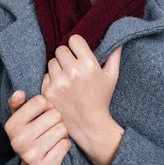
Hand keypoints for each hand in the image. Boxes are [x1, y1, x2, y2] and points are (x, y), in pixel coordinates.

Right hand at [5, 91, 70, 164]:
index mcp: (11, 125)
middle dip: (56, 121)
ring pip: (62, 129)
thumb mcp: (22, 119)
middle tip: (49, 130)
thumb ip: (19, 104)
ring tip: (53, 139)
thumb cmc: (32, 136)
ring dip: (62, 134)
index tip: (42, 116)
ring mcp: (31, 156)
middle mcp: (18, 141)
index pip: (41, 101)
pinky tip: (56, 150)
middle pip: (55, 115)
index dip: (47, 106)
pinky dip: (65, 145)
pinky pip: (66, 144)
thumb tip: (19, 93)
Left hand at [40, 34, 121, 160]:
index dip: (76, 45)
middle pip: (60, 49)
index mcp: (89, 64)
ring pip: (51, 62)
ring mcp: (58, 82)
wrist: (89, 124)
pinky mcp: (48, 92)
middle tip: (72, 66)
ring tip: (67, 78)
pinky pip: (45, 76)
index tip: (78, 52)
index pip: (74, 40)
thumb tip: (118, 40)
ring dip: (58, 67)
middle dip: (66, 56)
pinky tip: (61, 88)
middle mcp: (72, 71)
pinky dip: (51, 80)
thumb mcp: (112, 77)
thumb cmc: (101, 99)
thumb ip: (114, 56)